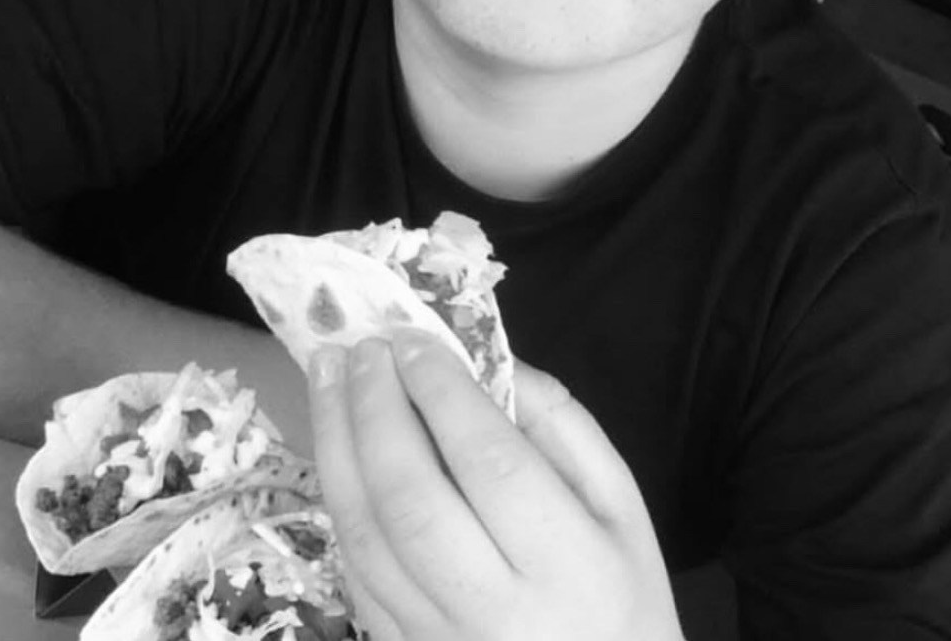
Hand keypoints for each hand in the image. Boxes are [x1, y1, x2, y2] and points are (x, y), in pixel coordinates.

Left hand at [307, 331, 684, 640]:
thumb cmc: (622, 598)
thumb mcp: (622, 506)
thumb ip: (564, 426)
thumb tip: (490, 361)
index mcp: (568, 565)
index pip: (489, 462)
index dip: (442, 392)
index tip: (412, 337)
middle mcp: (496, 612)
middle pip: (412, 499)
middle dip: (376, 408)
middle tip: (362, 345)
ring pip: (367, 537)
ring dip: (336, 445)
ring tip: (328, 374)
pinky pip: (357, 576)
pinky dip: (340, 503)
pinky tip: (337, 448)